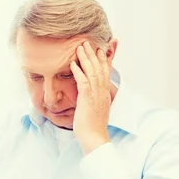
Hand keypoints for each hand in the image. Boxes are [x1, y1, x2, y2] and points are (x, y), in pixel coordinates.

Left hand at [70, 40, 111, 154]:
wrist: (95, 137)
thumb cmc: (93, 126)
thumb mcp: (96, 109)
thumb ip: (94, 99)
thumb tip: (89, 95)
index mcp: (105, 93)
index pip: (106, 72)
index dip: (104, 59)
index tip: (102, 48)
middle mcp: (102, 91)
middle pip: (100, 67)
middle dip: (94, 53)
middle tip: (88, 42)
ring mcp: (96, 94)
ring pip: (92, 71)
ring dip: (86, 58)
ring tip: (80, 47)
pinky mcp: (87, 98)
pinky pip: (83, 81)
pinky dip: (78, 71)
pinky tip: (73, 63)